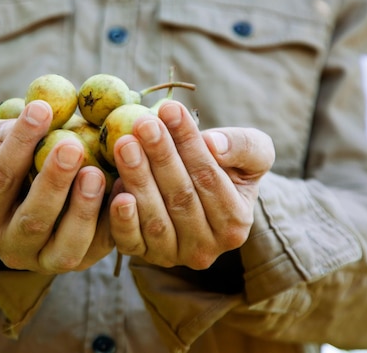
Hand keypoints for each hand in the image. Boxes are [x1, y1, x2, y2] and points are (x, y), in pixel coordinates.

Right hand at [0, 100, 113, 273]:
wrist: (18, 195)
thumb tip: (28, 119)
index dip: (18, 145)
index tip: (41, 109)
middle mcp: (10, 247)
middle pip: (32, 220)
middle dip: (53, 183)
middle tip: (72, 146)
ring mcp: (45, 260)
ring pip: (66, 247)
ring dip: (83, 210)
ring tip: (95, 173)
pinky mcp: (79, 259)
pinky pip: (99, 248)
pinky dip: (113, 223)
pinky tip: (123, 191)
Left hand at [108, 100, 274, 269]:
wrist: (199, 194)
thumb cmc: (226, 168)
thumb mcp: (250, 152)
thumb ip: (242, 146)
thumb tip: (213, 145)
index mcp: (235, 224)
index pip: (210, 178)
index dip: (189, 143)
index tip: (170, 110)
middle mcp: (206, 248)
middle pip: (181, 198)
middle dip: (160, 157)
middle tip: (143, 124)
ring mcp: (173, 256)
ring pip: (155, 218)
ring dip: (138, 179)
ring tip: (125, 143)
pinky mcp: (143, 256)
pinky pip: (131, 241)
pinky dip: (122, 219)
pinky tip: (116, 190)